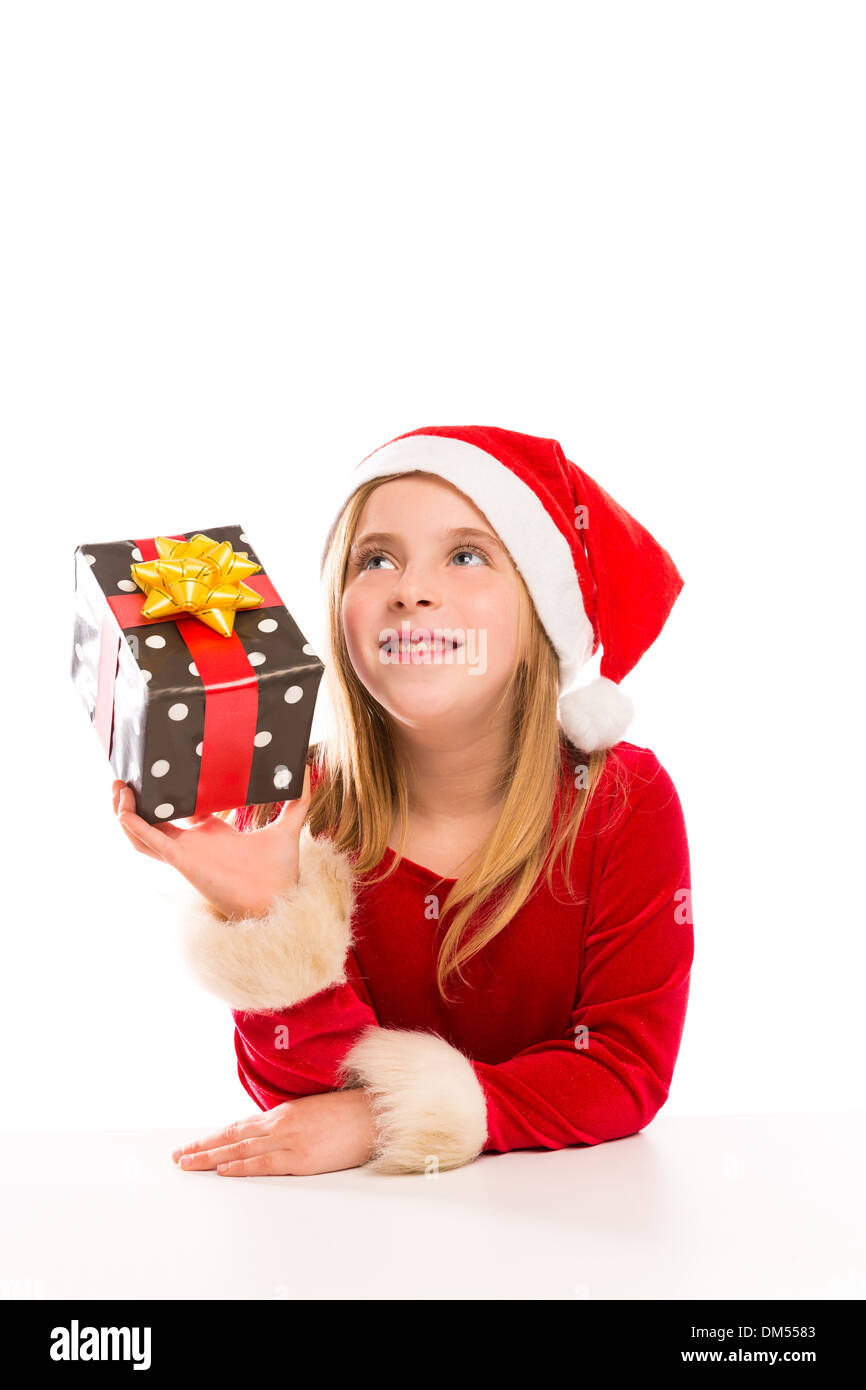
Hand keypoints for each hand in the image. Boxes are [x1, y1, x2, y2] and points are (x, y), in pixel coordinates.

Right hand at [111, 765, 312, 919]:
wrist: (277, 901)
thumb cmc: (279, 871)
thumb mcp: (287, 826)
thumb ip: (297, 799)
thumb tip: (307, 769)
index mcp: (212, 833)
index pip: (182, 809)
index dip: (170, 791)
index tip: (166, 767)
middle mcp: (193, 842)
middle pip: (152, 821)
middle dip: (135, 800)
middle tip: (126, 776)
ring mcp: (184, 851)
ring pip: (141, 833)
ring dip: (126, 812)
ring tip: (118, 787)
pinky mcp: (181, 859)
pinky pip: (149, 842)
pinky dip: (134, 826)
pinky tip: (125, 808)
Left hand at [171, 1090, 378, 1176]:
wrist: (375, 1116)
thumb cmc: (348, 1114)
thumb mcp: (312, 1112)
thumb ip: (288, 1122)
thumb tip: (268, 1133)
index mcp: (283, 1112)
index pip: (240, 1126)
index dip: (215, 1136)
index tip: (194, 1144)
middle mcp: (280, 1123)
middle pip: (232, 1136)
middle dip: (203, 1147)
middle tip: (178, 1157)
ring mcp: (289, 1140)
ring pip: (241, 1149)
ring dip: (211, 1158)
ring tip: (188, 1164)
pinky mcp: (301, 1158)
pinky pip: (264, 1163)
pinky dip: (241, 1166)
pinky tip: (223, 1170)